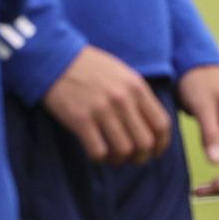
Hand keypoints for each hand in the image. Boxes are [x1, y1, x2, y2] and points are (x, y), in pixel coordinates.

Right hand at [42, 46, 172, 164]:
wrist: (57, 59)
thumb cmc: (91, 67)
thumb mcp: (122, 73)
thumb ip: (137, 95)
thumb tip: (150, 125)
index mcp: (136, 87)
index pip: (161, 124)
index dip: (161, 145)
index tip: (154, 153)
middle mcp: (123, 99)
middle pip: (145, 142)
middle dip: (141, 157)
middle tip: (131, 159)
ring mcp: (102, 109)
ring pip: (123, 150)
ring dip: (119, 160)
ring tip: (113, 158)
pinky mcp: (81, 120)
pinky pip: (98, 151)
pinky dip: (100, 159)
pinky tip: (96, 153)